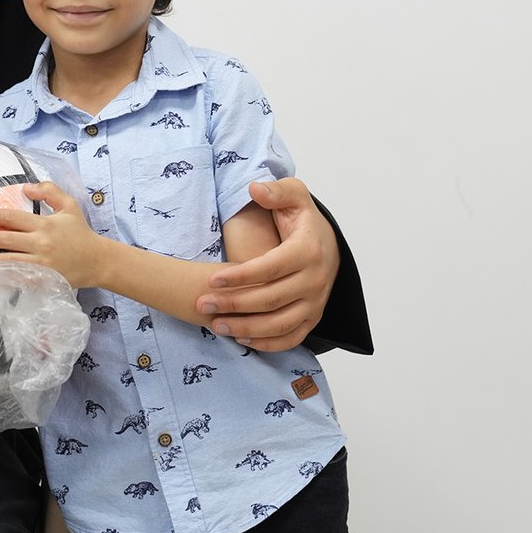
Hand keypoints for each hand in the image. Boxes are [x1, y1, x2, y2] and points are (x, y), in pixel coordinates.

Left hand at [0, 182, 104, 288]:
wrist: (98, 261)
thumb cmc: (80, 232)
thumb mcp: (69, 205)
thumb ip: (49, 191)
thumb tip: (25, 187)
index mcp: (44, 224)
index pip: (11, 217)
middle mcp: (41, 243)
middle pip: (6, 239)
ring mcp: (42, 264)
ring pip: (9, 261)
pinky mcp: (45, 280)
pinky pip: (21, 280)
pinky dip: (4, 278)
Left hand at [195, 178, 337, 350]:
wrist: (329, 245)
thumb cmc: (303, 220)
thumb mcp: (294, 195)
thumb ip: (276, 190)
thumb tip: (255, 188)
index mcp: (308, 250)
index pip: (270, 267)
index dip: (240, 275)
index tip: (212, 280)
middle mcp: (315, 280)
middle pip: (270, 299)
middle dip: (233, 304)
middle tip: (202, 304)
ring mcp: (315, 303)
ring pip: (279, 324)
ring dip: (246, 328)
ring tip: (215, 325)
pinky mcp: (313, 318)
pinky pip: (291, 338)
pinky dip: (267, 344)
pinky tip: (240, 339)